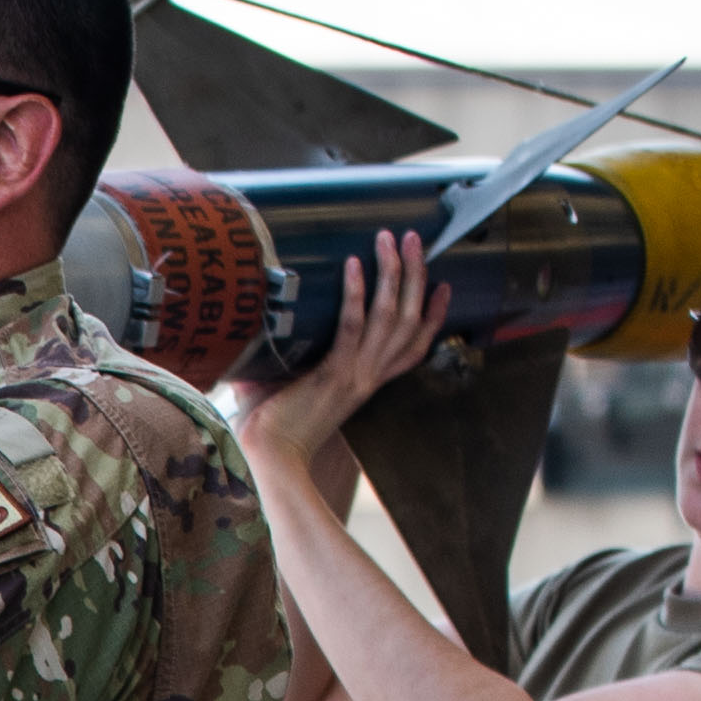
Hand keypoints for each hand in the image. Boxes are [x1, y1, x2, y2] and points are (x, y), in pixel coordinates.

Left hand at [228, 233, 445, 495]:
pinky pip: (352, 328)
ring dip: (394, 274)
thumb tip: (257, 323)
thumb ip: (285, 357)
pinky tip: (353, 265)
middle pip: (410, 322)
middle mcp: (368, 378)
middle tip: (415, 238)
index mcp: (365, 383)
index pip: (413, 348)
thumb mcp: (289, 385)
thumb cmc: (271, 428)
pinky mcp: (332, 376)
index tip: (443, 285)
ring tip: (390, 239)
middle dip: (416, 276)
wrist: (265, 461)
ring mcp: (354, 376)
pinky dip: (355, 295)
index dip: (434, 316)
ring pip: (390, 318)